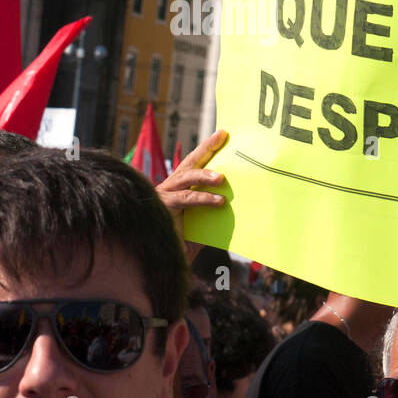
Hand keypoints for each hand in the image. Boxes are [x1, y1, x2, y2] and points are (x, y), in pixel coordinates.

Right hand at [156, 128, 227, 263]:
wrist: (163, 264)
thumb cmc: (182, 245)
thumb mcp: (201, 226)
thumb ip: (212, 214)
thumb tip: (234, 203)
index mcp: (178, 189)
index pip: (194, 165)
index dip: (207, 149)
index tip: (223, 133)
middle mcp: (169, 188)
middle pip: (189, 164)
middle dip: (206, 149)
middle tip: (222, 136)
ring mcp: (164, 197)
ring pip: (186, 178)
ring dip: (205, 175)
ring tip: (222, 178)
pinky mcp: (163, 208)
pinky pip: (187, 200)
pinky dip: (204, 199)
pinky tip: (220, 202)